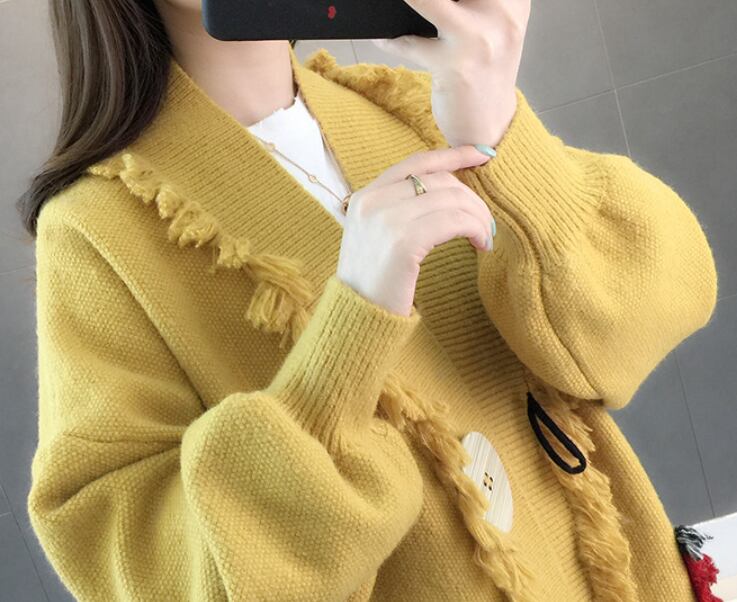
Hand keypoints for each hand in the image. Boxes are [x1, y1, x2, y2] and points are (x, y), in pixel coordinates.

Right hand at [336, 146, 494, 316]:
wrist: (358, 317)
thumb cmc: (374, 283)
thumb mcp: (376, 237)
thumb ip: (398, 210)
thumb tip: (447, 192)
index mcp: (365, 196)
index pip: (416, 162)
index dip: (453, 154)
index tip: (483, 154)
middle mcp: (373, 201)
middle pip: (440, 181)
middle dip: (472, 199)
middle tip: (486, 224)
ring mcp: (386, 219)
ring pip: (452, 200)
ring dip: (478, 217)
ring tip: (485, 237)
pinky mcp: (403, 241)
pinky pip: (455, 222)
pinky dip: (476, 230)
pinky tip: (481, 245)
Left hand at [371, 0, 529, 152]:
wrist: (489, 129)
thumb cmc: (484, 78)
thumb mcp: (492, 30)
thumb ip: (472, 3)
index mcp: (513, 2)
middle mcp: (502, 16)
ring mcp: (479, 40)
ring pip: (429, 0)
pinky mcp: (455, 65)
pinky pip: (411, 43)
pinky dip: (392, 40)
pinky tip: (383, 37)